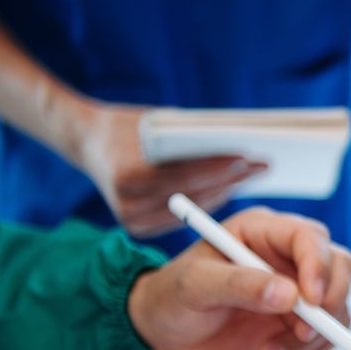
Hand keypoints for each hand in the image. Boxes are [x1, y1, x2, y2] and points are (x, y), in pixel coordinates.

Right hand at [73, 101, 267, 236]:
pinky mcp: (139, 228)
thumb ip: (188, 137)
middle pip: (193, 194)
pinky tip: (232, 186)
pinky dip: (209, 200)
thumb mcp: (156, 122)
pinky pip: (185, 216)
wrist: (87, 142)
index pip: (184, 173)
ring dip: (225, 191)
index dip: (218, 166)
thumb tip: (239, 142)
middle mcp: (128, 204)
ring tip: (254, 172)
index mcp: (127, 174)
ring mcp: (133, 220)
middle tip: (263, 164)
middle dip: (230, 178)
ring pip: (193, 208)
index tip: (248, 156)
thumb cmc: (129, 126)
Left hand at [127, 207, 350, 349]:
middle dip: (330, 302)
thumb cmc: (172, 297)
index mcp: (262, 231)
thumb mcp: (194, 286)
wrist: (165, 330)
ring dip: (317, 334)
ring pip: (337, 303)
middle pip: (338, 266)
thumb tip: (287, 294)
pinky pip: (328, 331)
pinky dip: (311, 349)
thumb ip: (239, 285)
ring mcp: (296, 287)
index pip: (309, 238)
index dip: (318, 267)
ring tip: (273, 349)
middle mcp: (286, 255)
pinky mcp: (298, 317)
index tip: (311, 301)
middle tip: (304, 331)